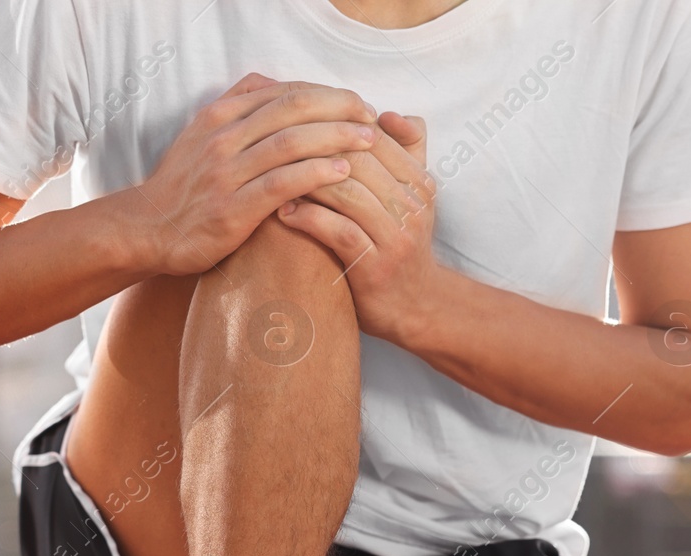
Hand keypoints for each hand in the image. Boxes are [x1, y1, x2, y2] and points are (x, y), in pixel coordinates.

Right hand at [130, 74, 379, 275]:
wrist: (147, 230)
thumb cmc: (182, 187)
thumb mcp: (201, 135)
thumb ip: (237, 106)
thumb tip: (275, 84)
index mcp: (219, 116)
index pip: (285, 91)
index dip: (328, 94)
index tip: (358, 105)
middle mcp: (222, 138)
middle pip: (294, 108)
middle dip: (341, 108)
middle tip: (372, 118)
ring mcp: (226, 173)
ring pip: (292, 142)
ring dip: (337, 137)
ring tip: (369, 141)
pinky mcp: (232, 209)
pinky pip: (283, 182)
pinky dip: (316, 173)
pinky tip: (342, 172)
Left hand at [277, 111, 447, 344]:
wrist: (416, 307)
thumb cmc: (398, 244)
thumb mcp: (410, 196)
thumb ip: (405, 153)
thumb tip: (386, 114)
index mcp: (418, 180)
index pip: (374, 136)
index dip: (332, 126)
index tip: (293, 125)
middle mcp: (412, 204)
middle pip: (359, 159)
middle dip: (313, 149)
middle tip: (274, 145)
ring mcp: (396, 236)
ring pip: (348, 192)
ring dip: (305, 181)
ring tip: (272, 176)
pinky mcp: (376, 266)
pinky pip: (339, 231)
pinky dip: (308, 218)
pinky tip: (282, 212)